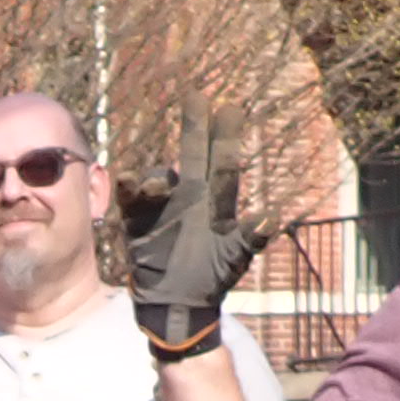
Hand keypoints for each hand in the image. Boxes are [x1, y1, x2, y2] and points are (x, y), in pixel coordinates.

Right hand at [117, 111, 272, 364]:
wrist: (179, 305)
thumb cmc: (212, 279)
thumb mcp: (236, 257)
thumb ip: (252, 236)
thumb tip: (272, 217)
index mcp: (215, 201)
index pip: (222, 161)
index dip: (225, 135)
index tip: (230, 107)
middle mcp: (190, 197)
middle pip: (192, 154)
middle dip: (195, 126)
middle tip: (197, 96)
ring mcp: (163, 208)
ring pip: (161, 178)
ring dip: (161, 177)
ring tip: (161, 189)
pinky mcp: (139, 223)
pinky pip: (131, 201)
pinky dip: (130, 191)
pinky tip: (127, 181)